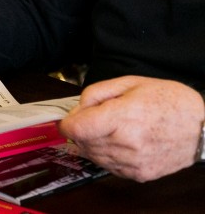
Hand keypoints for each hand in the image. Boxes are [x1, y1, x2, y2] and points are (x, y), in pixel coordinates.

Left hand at [60, 76, 204, 181]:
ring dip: (92, 143)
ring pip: (93, 156)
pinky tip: (119, 142)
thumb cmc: (169, 100)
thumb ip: (96, 94)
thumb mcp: (129, 83)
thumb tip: (77, 109)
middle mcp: (126, 144)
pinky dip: (106, 155)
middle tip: (93, 118)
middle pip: (82, 142)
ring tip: (109, 129)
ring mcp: (134, 162)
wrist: (203, 127)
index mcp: (122, 117)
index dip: (66, 122)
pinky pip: (109, 167)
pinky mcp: (140, 175)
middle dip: (80, 130)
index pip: (76, 128)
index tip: (68, 118)